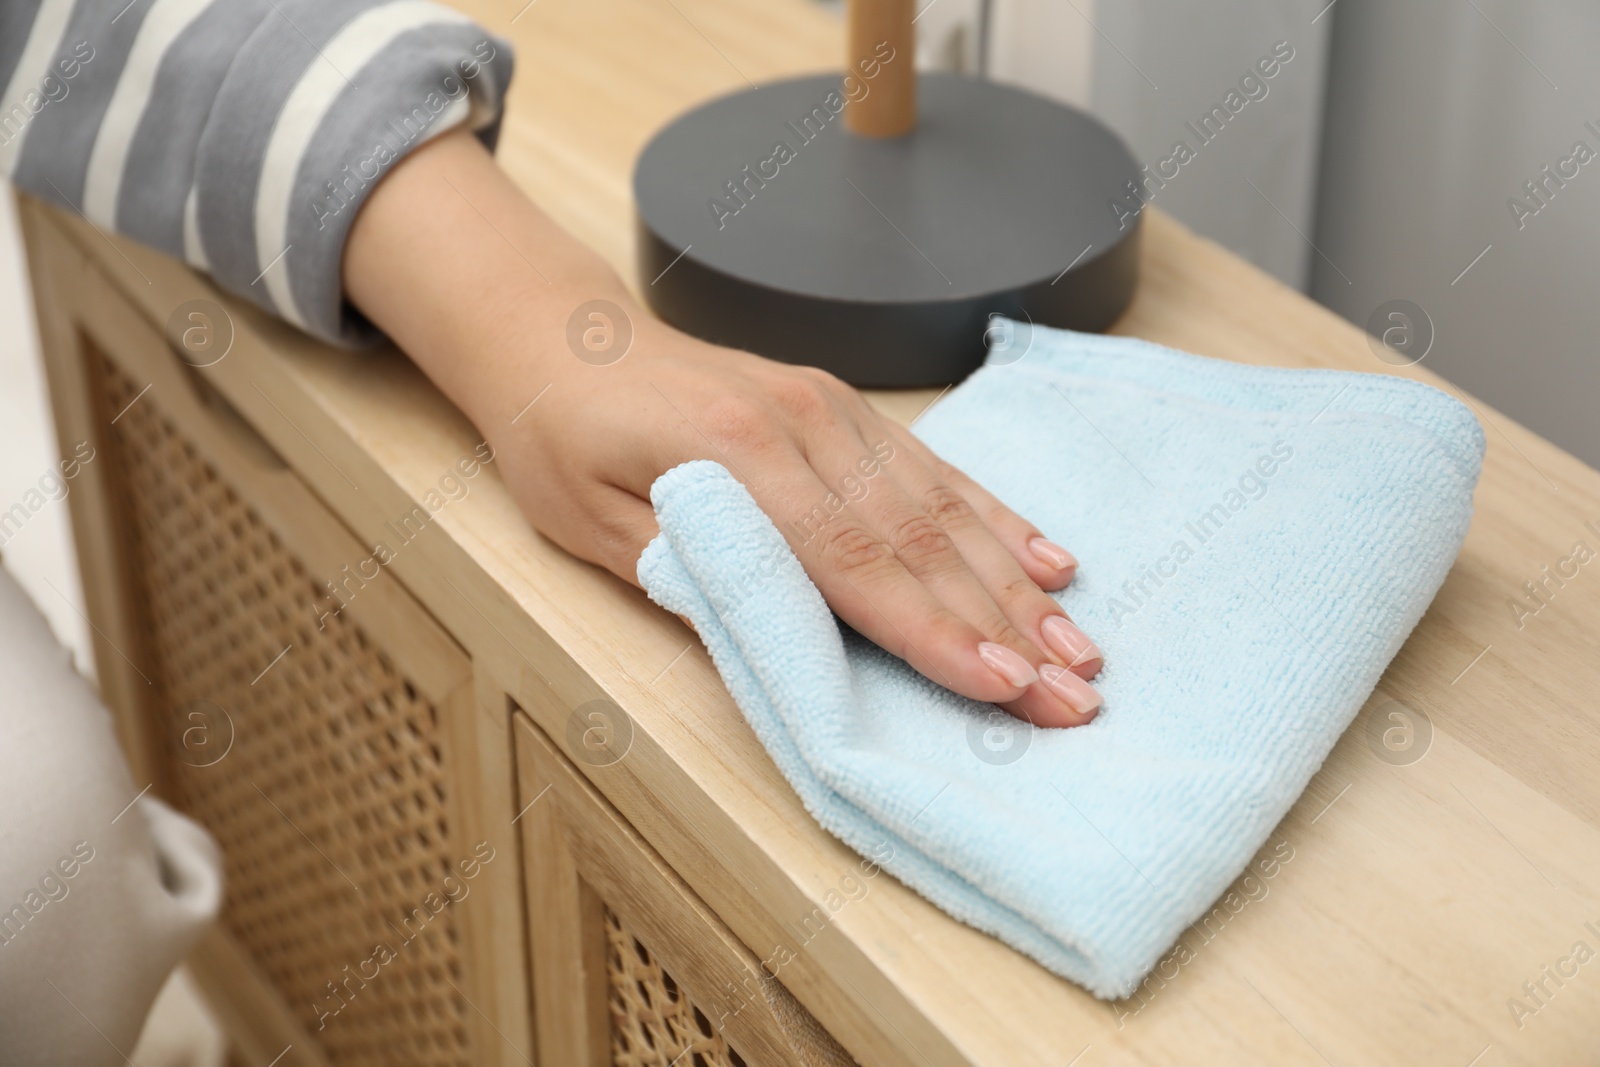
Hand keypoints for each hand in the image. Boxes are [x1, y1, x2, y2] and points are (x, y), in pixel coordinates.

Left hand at [499, 328, 1104, 725]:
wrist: (562, 338)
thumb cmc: (562, 439)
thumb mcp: (590, 524)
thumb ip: (685, 574)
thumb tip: (780, 639)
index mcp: (735, 452)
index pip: (852, 560)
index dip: (933, 630)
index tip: (1002, 684)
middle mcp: (803, 421)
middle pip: (919, 539)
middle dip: (1004, 625)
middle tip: (1074, 695)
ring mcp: (831, 408)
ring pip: (943, 505)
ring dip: (1018, 583)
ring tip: (1081, 648)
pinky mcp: (843, 406)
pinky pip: (933, 465)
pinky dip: (995, 518)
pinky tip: (1049, 561)